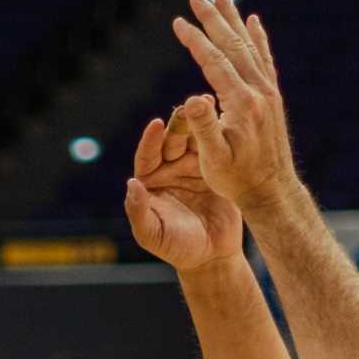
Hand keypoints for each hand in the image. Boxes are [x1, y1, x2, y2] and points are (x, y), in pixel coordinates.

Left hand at [124, 108, 242, 270]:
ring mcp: (194, 167)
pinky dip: (219, 132)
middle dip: (179, 123)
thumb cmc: (177, 248)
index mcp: (150, 181)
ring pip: (195, 139)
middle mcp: (170, 170)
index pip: (147, 156)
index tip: (157, 124)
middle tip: (189, 105)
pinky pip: (217, 147)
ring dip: (200, 121)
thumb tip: (131, 183)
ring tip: (207, 102)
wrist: (212, 256)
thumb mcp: (152, 235)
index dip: (151, 140)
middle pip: (172, 141)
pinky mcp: (217, 169)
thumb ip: (138, 212)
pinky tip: (227, 118)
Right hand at [170, 0, 303, 214]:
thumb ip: (203, 127)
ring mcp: (268, 92)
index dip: (195, 40)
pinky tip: (252, 21)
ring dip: (233, 20)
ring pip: (248, 46)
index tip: (178, 21)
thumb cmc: (237, 179)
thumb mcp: (214, 159)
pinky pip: (264, 58)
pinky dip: (257, 37)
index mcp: (241, 103)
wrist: (272, 191)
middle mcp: (258, 91)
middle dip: (212, 18)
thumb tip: (193, 96)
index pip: (214, 61)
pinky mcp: (272, 97)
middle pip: (232, 44)